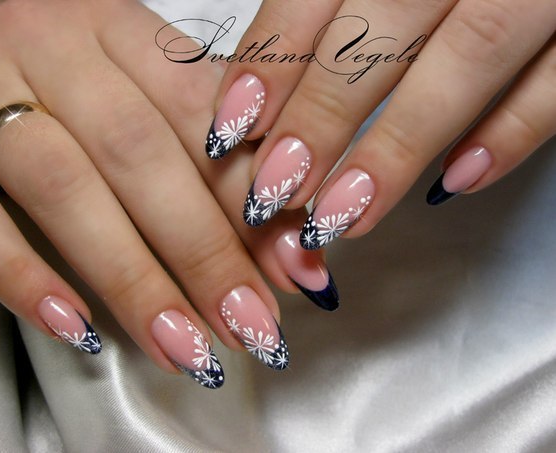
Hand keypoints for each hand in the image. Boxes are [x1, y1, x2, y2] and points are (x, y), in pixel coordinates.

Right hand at [0, 0, 337, 388]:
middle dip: (202, 252)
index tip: (292, 272)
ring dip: (132, 280)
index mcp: (118, 27)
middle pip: (137, 153)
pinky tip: (80, 327)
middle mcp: (48, 45)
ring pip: (61, 188)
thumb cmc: (83, 83)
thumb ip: (221, 162)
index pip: (198, 112)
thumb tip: (293, 255)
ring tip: (187, 348)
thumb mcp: (151, 98)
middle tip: (250, 326)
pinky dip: (23, 277)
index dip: (248, 198)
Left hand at [209, 0, 554, 247]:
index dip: (273, 60)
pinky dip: (510, 133)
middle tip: (275, 191)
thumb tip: (268, 91)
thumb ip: (342, 11)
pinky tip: (456, 182)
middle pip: (382, 30)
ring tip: (341, 213)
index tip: (233, 128)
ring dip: (397, 145)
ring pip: (468, 56)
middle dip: (321, 116)